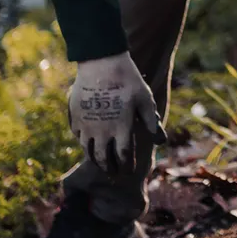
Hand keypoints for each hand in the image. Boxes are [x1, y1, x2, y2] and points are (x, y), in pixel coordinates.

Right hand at [68, 52, 163, 171]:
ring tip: (100, 163)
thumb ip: (151, 121)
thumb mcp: (145, 99)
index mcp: (121, 127)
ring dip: (94, 160)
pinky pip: (78, 136)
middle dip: (109, 169)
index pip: (124, 156)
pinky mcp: (75, 116)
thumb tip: (161, 141)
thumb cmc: (128, 79)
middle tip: (113, 174)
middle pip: (103, 159)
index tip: (129, 172)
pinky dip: (84, 143)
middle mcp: (102, 130)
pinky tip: (89, 142)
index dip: (127, 167)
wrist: (101, 62)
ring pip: (88, 151)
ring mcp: (86, 124)